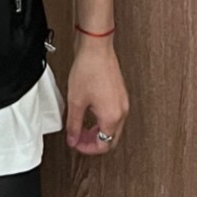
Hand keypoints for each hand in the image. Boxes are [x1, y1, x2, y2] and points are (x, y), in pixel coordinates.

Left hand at [64, 38, 128, 154]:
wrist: (96, 47)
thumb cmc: (89, 69)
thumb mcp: (75, 102)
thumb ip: (74, 125)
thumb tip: (73, 139)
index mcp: (112, 116)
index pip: (103, 145)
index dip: (87, 148)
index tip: (76, 144)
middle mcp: (122, 111)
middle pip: (110, 138)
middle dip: (93, 142)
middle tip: (79, 139)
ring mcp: (123, 101)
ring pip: (113, 126)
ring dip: (98, 130)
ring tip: (82, 127)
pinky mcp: (120, 93)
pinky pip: (114, 114)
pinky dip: (102, 119)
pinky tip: (90, 114)